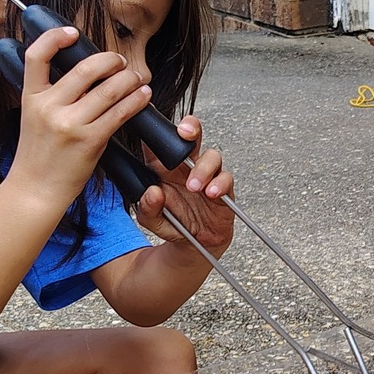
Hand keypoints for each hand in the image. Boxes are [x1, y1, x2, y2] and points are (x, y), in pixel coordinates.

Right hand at [10, 25, 153, 206]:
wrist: (35, 190)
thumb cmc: (39, 155)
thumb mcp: (33, 117)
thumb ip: (50, 94)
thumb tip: (79, 72)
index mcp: (31, 97)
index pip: (37, 56)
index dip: (55, 38)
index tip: (73, 33)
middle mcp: (48, 107)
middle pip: (85, 69)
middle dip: (110, 60)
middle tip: (120, 62)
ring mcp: (69, 124)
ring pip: (108, 89)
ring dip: (129, 79)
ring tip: (136, 79)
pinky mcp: (89, 141)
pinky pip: (120, 113)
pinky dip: (136, 101)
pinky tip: (143, 96)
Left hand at [135, 116, 234, 253]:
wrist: (195, 245)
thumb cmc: (174, 225)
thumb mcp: (151, 221)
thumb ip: (147, 208)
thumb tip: (153, 192)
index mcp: (164, 169)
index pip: (160, 143)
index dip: (157, 132)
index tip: (155, 129)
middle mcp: (186, 167)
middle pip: (190, 137)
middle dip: (190, 127)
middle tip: (185, 133)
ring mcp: (206, 175)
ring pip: (211, 155)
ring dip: (203, 168)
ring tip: (194, 186)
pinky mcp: (223, 187)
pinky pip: (226, 177)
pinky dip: (219, 183)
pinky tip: (211, 193)